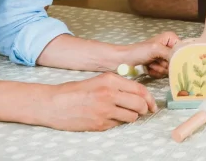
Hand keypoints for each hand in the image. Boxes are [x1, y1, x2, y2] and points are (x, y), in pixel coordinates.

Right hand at [43, 73, 157, 130]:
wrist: (53, 104)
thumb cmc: (73, 91)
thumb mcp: (97, 80)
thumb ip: (116, 85)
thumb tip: (136, 94)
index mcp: (109, 80)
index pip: (139, 89)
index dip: (149, 98)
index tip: (152, 104)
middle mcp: (109, 94)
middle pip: (139, 104)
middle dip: (144, 109)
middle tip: (143, 111)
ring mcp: (105, 111)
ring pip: (131, 117)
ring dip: (131, 117)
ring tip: (122, 114)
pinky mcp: (100, 124)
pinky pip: (118, 125)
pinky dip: (117, 122)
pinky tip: (108, 118)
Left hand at [120, 31, 179, 77]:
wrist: (123, 60)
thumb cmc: (137, 51)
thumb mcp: (155, 49)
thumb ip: (170, 53)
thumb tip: (182, 60)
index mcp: (170, 38)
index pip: (182, 50)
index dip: (176, 57)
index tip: (166, 58)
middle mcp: (169, 47)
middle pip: (176, 62)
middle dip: (165, 64)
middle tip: (155, 60)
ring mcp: (164, 57)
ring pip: (170, 69)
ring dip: (158, 68)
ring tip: (150, 63)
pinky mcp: (159, 66)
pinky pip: (163, 74)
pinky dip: (155, 72)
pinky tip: (148, 67)